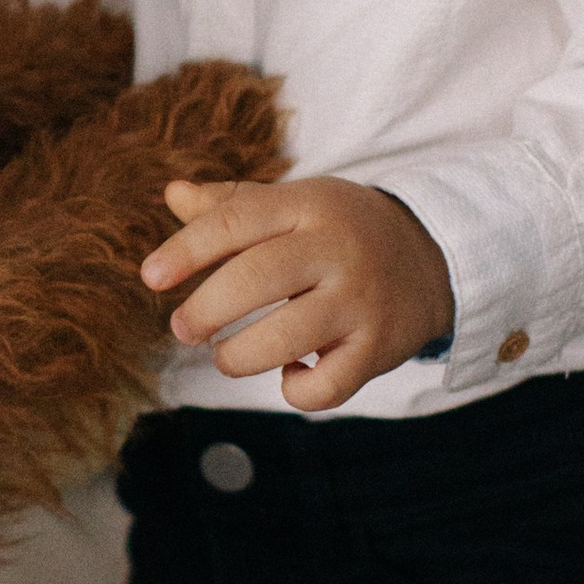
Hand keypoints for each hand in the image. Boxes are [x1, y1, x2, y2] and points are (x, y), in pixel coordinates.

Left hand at [141, 177, 452, 413]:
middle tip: (182, 329)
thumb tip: (172, 193)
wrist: (433, 256)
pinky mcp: (379, 347)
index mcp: (307, 206)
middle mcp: (335, 250)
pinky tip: (291, 373)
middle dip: (204, 311)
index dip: (186, 250)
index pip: (235, 222)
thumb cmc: (341, 231)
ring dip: (238, 357)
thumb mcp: (296, 204)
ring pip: (285, 338)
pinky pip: (327, 385)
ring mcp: (359, 301)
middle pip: (254, 280)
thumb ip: (234, 204)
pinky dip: (297, 390)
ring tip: (227, 356)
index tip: (150, 277)